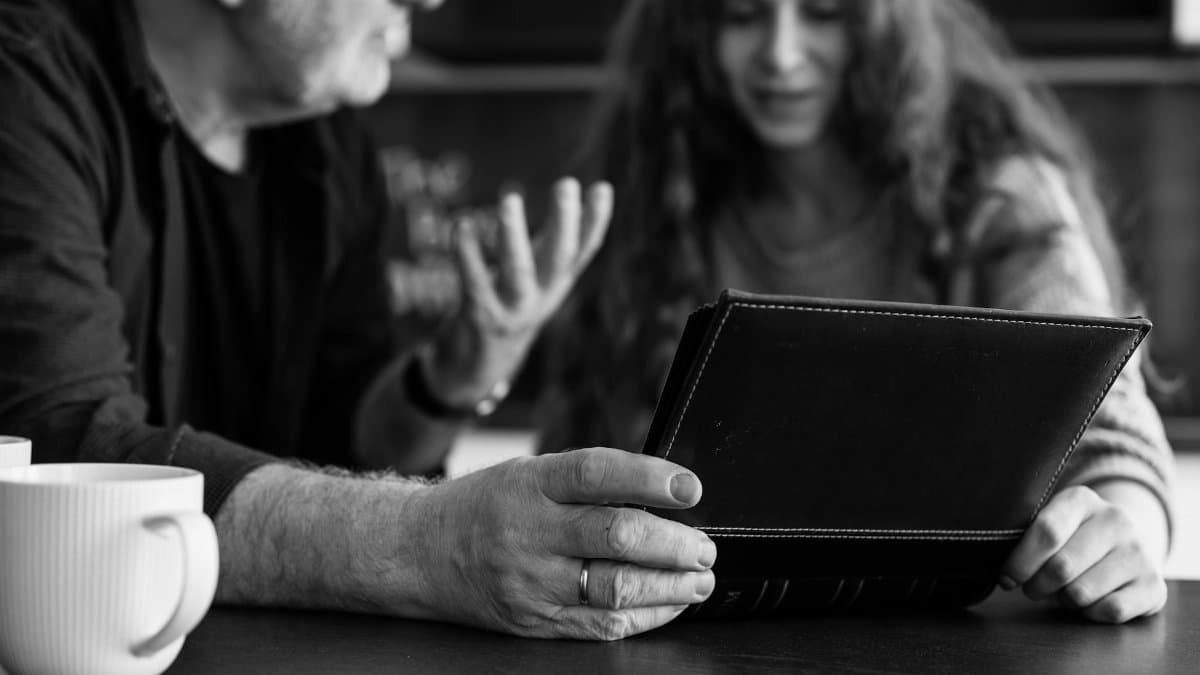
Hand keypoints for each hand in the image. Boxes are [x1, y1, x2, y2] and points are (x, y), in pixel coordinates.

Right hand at [407, 448, 716, 639]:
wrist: (419, 553)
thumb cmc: (486, 506)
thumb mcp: (527, 474)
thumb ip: (587, 483)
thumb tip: (665, 493)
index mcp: (530, 484)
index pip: (597, 474)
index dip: (649, 479)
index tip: (690, 488)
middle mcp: (529, 532)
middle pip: (614, 536)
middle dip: (673, 544)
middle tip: (704, 546)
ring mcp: (530, 582)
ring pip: (615, 588)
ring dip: (670, 586)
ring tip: (699, 578)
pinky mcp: (533, 621)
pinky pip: (601, 625)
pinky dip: (645, 616)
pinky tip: (669, 604)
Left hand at [423, 178, 612, 406]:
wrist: (478, 366)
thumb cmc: (510, 306)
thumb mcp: (538, 277)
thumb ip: (553, 242)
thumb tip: (575, 194)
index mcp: (556, 284)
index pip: (583, 251)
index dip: (595, 221)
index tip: (602, 188)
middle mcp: (540, 297)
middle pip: (558, 259)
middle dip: (564, 222)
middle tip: (566, 184)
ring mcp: (510, 310)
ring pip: (516, 271)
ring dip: (513, 235)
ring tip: (509, 199)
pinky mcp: (478, 316)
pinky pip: (473, 281)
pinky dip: (466, 252)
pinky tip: (462, 224)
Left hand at [999, 485, 1166, 622]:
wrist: (1127, 545)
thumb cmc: (1073, 538)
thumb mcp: (1052, 524)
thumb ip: (1030, 538)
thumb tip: (1006, 572)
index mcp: (1081, 499)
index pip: (1047, 532)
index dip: (1021, 562)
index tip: (1007, 578)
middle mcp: (1116, 520)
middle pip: (1061, 567)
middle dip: (1036, 586)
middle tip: (1032, 588)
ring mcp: (1139, 551)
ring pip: (1081, 593)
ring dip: (1063, 600)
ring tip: (1063, 591)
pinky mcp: (1154, 585)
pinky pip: (1108, 611)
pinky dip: (1090, 613)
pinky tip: (1089, 601)